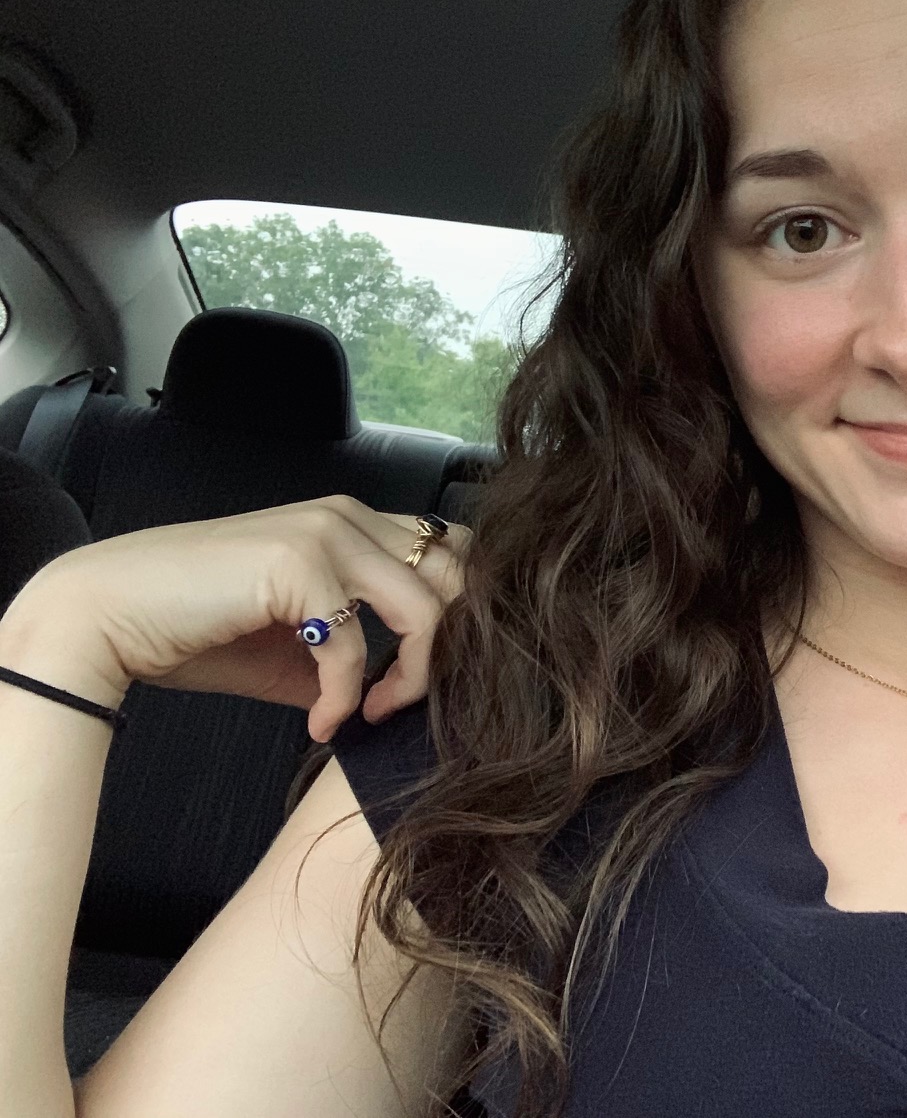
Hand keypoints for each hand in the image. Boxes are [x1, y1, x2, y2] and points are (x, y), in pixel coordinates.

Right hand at [8, 496, 471, 740]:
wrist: (108, 616)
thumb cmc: (198, 629)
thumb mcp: (299, 647)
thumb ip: (359, 657)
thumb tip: (410, 696)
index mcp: (357, 524)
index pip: (455, 558)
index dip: (463, 620)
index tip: (428, 680)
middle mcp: (350, 517)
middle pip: (459, 581)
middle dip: (450, 653)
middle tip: (403, 703)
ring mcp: (327, 532)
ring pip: (428, 609)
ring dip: (410, 679)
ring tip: (368, 715)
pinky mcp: (298, 563)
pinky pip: (354, 647)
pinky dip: (344, 699)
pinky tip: (319, 723)